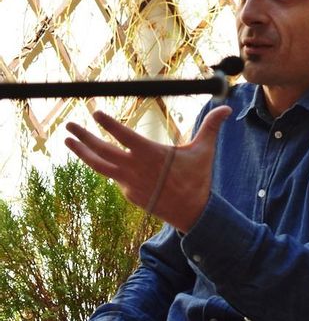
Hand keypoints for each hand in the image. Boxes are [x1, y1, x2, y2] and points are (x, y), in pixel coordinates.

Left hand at [65, 106, 231, 231]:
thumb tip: (227, 107)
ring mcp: (128, 183)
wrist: (192, 212)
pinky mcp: (128, 193)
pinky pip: (115, 178)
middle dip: (84, 137)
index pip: (123, 136)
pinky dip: (108, 167)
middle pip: (102, 151)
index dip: (108, 124)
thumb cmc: (198, 178)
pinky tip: (103, 159)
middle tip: (69, 125)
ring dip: (83, 153)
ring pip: (99, 166)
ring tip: (68, 141)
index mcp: (150, 154)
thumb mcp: (204, 150)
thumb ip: (210, 127)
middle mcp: (135, 168)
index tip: (95, 113)